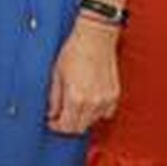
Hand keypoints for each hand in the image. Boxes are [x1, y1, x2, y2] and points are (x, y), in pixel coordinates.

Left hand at [47, 18, 120, 133]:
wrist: (95, 37)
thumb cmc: (75, 51)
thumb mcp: (56, 74)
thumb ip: (54, 97)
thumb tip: (51, 112)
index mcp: (76, 98)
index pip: (66, 126)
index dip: (56, 126)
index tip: (52, 121)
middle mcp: (93, 102)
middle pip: (80, 127)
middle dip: (68, 124)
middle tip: (60, 115)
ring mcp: (106, 100)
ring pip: (93, 121)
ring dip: (82, 118)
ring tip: (73, 105)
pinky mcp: (115, 95)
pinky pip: (105, 113)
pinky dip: (96, 112)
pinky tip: (88, 102)